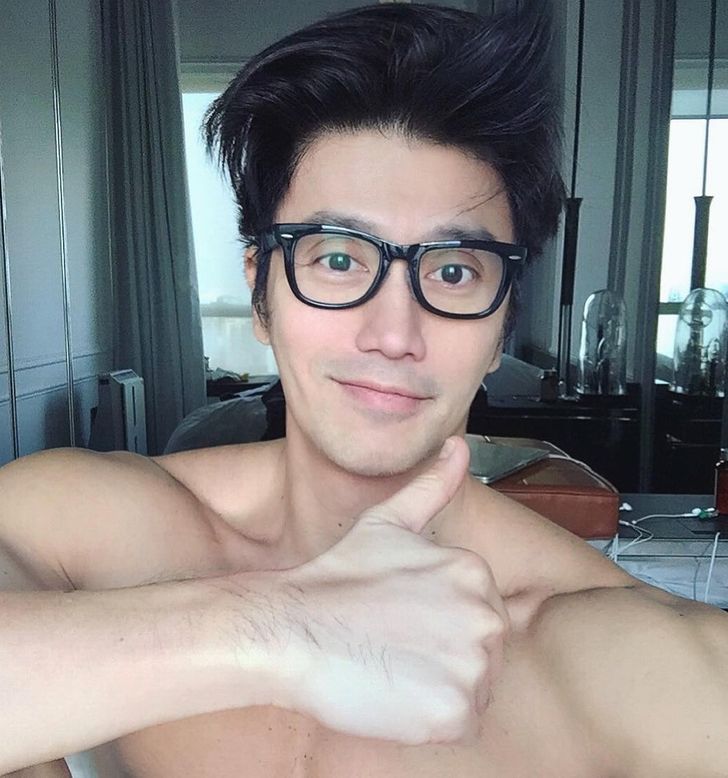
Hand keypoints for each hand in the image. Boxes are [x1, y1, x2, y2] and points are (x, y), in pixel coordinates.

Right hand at [279, 436, 509, 744]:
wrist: (294, 628)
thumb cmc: (337, 577)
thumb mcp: (388, 521)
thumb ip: (432, 485)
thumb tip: (459, 447)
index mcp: (473, 570)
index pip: (477, 611)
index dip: (438, 623)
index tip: (401, 622)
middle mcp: (485, 615)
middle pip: (481, 650)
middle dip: (444, 655)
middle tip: (394, 647)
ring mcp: (472, 665)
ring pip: (474, 687)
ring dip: (439, 687)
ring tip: (393, 669)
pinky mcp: (453, 711)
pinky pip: (459, 722)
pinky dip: (431, 718)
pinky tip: (395, 695)